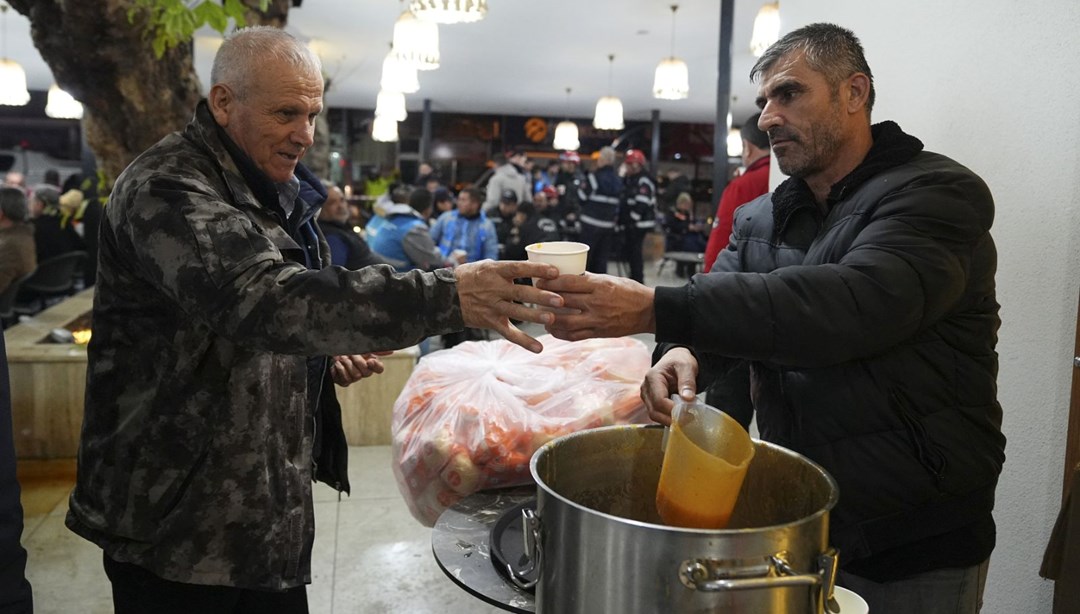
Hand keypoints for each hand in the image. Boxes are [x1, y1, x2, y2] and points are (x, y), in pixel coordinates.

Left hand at [330, 352, 390, 386]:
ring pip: (356, 376)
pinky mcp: (344, 382)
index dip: (375, 365)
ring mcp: (354, 378)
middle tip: (350, 354)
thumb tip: (392, 350)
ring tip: (341, 358)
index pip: (379, 369)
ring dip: (348, 364)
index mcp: (369, 363)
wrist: (330, 351)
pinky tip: (337, 364)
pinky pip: (346, 380)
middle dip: (357, 362)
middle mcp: (363, 371)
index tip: (370, 360)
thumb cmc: (346, 347)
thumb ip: (376, 349)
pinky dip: (341, 370)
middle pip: (366, 373)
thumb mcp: (361, 345)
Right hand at [454, 260, 564, 352]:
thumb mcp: (486, 266)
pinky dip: (523, 342)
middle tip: (560, 300)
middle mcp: (495, 288)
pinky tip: (538, 348)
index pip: (519, 268)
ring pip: (517, 312)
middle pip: (521, 293)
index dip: (536, 269)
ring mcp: (492, 306)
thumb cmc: (469, 277)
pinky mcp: (490, 321)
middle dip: (541, 296)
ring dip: (535, 317)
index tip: (555, 271)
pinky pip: (509, 333)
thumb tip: (535, 265)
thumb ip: (508, 268)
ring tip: (553, 319)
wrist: (444, 296)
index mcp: (495, 271)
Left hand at [537, 273, 655, 340]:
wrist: (649, 311)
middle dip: (545, 299)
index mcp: (599, 286)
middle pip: (563, 301)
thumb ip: (589, 280)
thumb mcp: (610, 279)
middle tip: (534, 297)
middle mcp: (597, 303)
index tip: (539, 281)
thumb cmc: (630, 291)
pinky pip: (575, 335)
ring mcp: (598, 320)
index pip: (568, 283)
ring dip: (550, 320)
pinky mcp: (599, 333)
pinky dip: (561, 333)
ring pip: (566, 322)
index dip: (550, 282)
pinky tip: (553, 330)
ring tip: (542, 316)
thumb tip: (567, 277)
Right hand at [641, 347, 697, 425]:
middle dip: (671, 418)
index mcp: (652, 378)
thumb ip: (687, 381)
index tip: (688, 414)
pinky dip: (669, 418)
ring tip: (686, 417)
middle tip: (689, 419)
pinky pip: (658, 415)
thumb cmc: (679, 361)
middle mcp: (646, 389)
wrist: (675, 359)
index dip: (673, 410)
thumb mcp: (687, 366)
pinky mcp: (651, 402)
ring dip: (670, 419)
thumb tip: (688, 399)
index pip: (659, 401)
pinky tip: (680, 416)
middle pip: (654, 412)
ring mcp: (647, 397)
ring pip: (655, 416)